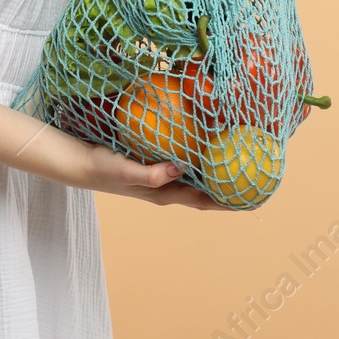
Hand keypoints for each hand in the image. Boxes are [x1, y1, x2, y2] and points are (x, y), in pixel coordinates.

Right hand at [78, 142, 238, 210]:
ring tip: (241, 157)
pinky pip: (186, 159)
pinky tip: (210, 136)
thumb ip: (150, 174)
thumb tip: (180, 168)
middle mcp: (169, 187)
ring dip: (218, 170)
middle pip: (208, 190)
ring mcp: (164, 176)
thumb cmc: (103, 169)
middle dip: (232, 187)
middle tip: (257, 177)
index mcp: (166, 194)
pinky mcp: (157, 161)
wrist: (80, 163)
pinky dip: (201, 154)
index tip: (254, 201)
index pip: (205, 201)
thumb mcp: (125, 171)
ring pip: (199, 175)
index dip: (229, 202)